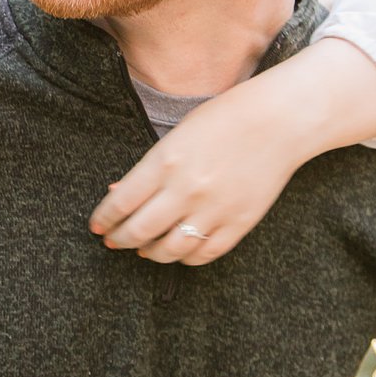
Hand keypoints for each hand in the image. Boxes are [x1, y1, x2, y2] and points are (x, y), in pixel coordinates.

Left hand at [90, 40, 375, 264]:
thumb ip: (149, 168)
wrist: (278, 121)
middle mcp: (186, 189)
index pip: (122, 202)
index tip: (97, 226)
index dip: (104, 218)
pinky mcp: (239, 223)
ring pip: (170, 249)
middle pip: (140, 230)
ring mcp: (214, 210)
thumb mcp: (178, 135)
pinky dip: (186, 258)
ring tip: (142, 249)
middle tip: (112, 241)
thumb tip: (119, 195)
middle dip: (119, 240)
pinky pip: (205, 253)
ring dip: (149, 253)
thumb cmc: (225, 118)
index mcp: (166, 161)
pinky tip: (178, 251)